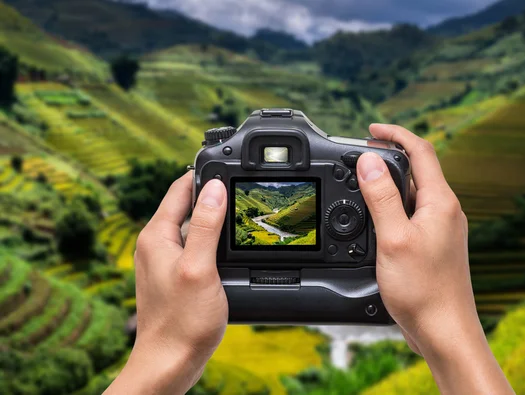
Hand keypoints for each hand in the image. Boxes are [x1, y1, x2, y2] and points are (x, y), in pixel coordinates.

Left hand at [105, 173, 227, 394]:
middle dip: (212, 194)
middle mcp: (156, 245)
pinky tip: (229, 248)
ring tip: (240, 213)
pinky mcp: (175, 276)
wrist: (170, 362)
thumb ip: (206, 225)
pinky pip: (195, 247)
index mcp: (156, 236)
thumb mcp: (199, 267)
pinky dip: (212, 241)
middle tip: (241, 187)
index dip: (203, 174)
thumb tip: (214, 187)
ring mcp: (165, 261)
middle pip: (186, 205)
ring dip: (213, 218)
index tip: (227, 164)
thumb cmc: (181, 322)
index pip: (179, 189)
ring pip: (192, 227)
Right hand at [357, 124, 513, 394]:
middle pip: (419, 168)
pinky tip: (377, 216)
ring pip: (415, 191)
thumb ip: (381, 197)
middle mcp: (446, 210)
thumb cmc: (424, 291)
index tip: (371, 129)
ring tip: (364, 181)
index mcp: (440, 202)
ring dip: (391, 180)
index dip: (395, 134)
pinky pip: (414, 211)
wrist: (444, 330)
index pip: (420, 151)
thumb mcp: (393, 238)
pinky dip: (394, 204)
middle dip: (390, 155)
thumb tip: (368, 161)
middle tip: (362, 153)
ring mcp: (442, 227)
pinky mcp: (435, 244)